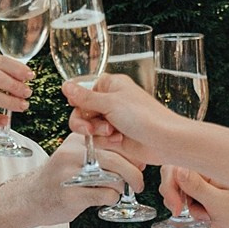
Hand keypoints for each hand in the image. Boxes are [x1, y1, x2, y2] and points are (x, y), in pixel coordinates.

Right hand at [0, 136, 144, 227]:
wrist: (30, 199)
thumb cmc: (59, 178)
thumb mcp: (74, 155)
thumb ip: (98, 151)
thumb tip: (136, 156)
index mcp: (75, 141)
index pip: (110, 141)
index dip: (129, 153)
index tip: (138, 162)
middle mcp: (71, 155)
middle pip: (115, 160)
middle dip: (133, 173)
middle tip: (139, 182)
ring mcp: (69, 176)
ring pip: (113, 178)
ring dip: (122, 187)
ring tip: (118, 191)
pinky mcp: (71, 196)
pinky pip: (105, 195)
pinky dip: (112, 198)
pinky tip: (106, 199)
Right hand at [58, 76, 172, 167]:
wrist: (163, 140)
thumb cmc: (144, 116)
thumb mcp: (110, 103)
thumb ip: (84, 97)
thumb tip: (65, 85)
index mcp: (110, 86)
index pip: (82, 92)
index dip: (79, 103)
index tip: (82, 109)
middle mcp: (110, 102)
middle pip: (80, 112)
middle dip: (85, 122)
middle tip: (92, 128)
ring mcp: (112, 120)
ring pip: (87, 128)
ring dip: (97, 133)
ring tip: (112, 133)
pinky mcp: (115, 137)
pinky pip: (98, 140)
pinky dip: (106, 142)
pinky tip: (119, 140)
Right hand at [165, 168, 228, 227]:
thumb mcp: (220, 203)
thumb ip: (197, 187)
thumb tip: (177, 170)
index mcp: (212, 166)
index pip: (178, 164)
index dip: (171, 184)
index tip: (175, 205)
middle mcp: (206, 172)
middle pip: (173, 175)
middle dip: (173, 195)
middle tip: (180, 211)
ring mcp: (204, 184)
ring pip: (177, 189)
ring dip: (182, 205)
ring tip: (204, 216)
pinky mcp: (203, 196)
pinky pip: (185, 200)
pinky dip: (190, 212)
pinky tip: (205, 217)